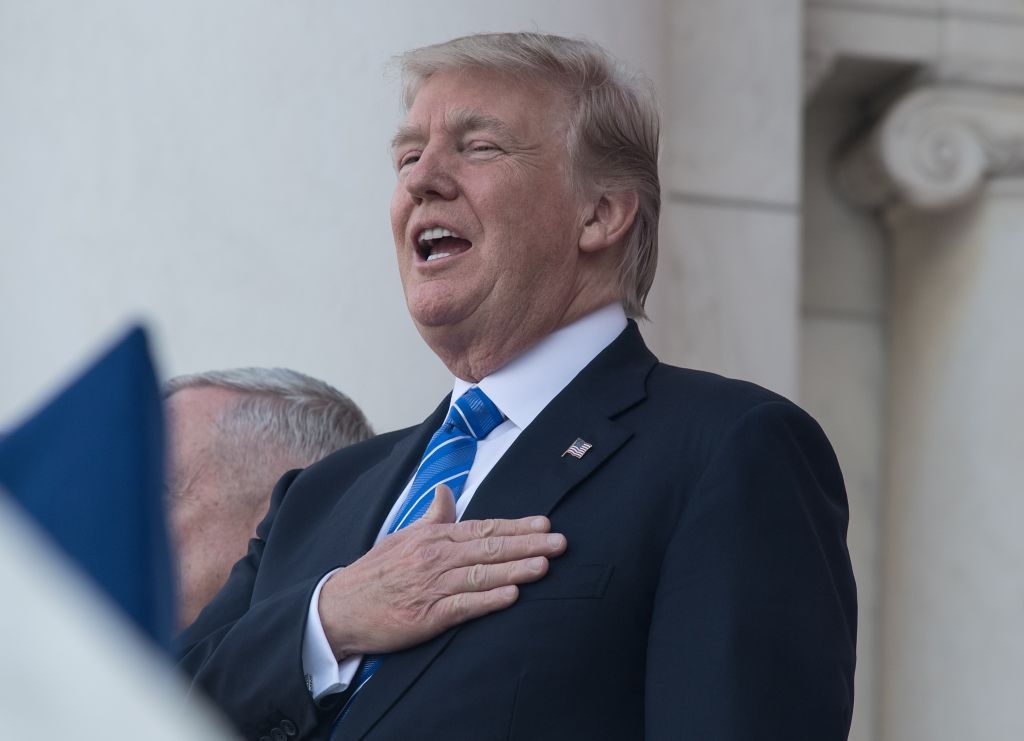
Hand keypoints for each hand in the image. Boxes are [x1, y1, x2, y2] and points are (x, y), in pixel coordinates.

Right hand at [318, 484, 565, 658]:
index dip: (516, 526)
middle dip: (528, 544)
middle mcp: (436, 558)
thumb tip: (447, 491)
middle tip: (560, 543)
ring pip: (482, 575)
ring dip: (516, 569)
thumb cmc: (375, 572)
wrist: (340, 608)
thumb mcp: (401, 536)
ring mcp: (433, 587)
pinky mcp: (428, 616)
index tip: (544, 524)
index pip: (483, 528)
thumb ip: (431, 517)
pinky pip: (464, 606)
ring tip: (544, 566)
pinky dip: (489, 600)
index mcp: (433, 538)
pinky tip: (512, 596)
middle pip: (490, 548)